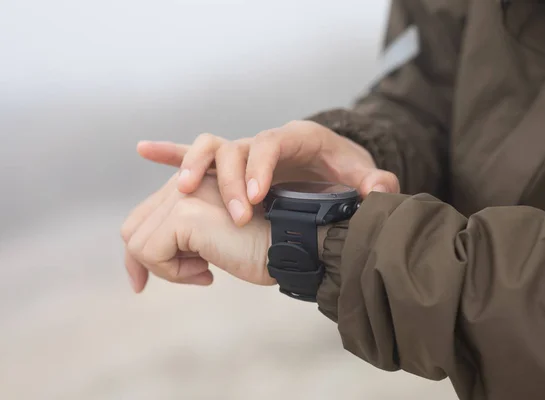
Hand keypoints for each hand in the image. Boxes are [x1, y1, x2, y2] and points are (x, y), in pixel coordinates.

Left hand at [120, 174, 273, 292]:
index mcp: (192, 183)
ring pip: (137, 241)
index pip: (143, 218)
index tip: (141, 284)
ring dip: (168, 269)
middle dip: (150, 263)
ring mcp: (186, 192)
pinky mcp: (187, 210)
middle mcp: (186, 180)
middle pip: (134, 229)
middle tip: (193, 275)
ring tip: (205, 270)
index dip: (139, 256)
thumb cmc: (259, 247)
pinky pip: (150, 251)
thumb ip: (181, 240)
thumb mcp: (211, 241)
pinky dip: (173, 272)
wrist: (291, 245)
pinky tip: (208, 270)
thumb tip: (137, 269)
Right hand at [137, 120, 399, 225]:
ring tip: (179, 195)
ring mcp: (242, 152)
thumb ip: (373, 181)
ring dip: (188, 168)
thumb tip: (383, 190)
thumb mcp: (360, 173)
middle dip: (227, 180)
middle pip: (233, 147)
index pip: (270, 146)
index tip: (254, 200)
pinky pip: (193, 156)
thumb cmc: (341, 166)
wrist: (326, 159)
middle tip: (233, 215)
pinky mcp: (229, 166)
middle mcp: (261, 142)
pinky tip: (143, 151)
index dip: (259, 170)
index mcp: (294, 139)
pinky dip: (170, 153)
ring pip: (206, 149)